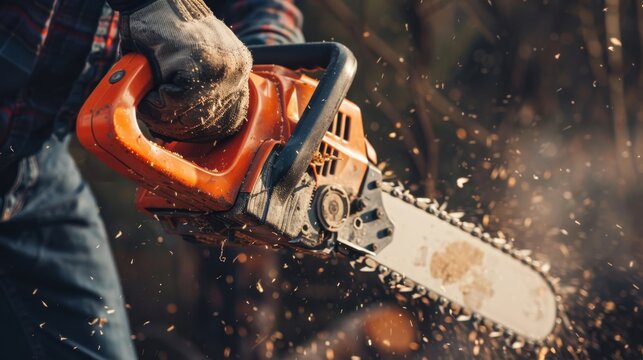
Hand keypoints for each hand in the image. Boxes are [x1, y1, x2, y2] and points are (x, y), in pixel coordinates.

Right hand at [118, 0, 251, 141]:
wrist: (154, 0)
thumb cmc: (165, 35)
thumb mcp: (190, 70)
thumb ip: (194, 97)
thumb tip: (181, 134)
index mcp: (238, 72)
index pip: (230, 120)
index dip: (201, 132)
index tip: (178, 131)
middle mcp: (236, 69)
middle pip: (209, 122)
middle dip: (177, 126)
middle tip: (156, 116)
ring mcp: (221, 65)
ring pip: (190, 114)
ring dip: (162, 114)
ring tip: (149, 100)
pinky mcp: (199, 60)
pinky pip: (175, 100)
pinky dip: (156, 100)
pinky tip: (150, 86)